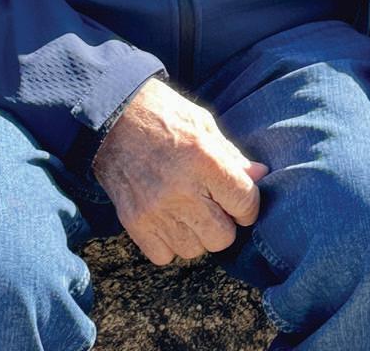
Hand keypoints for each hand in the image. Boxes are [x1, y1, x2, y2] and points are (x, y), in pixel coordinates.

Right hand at [92, 77, 268, 265]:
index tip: (239, 199)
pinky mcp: (134, 222)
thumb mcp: (202, 123)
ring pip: (194, 250)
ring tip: (187, 209)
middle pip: (222, 237)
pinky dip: (169, 242)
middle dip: (224, 223)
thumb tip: (259, 175)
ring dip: (196, 234)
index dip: (248, 205)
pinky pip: (164, 255)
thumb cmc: (162, 113)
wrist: (110, 115)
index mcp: (204, 158)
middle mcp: (181, 189)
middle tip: (212, 204)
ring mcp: (156, 210)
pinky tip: (167, 218)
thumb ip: (231, 155)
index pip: (245, 203)